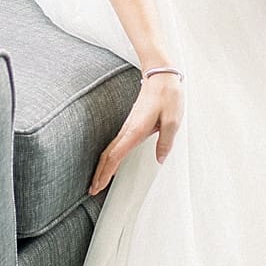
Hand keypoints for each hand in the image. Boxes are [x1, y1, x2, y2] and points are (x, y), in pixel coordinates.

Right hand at [89, 71, 183, 195]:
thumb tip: (160, 160)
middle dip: (99, 173)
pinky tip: (109, 162)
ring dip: (102, 166)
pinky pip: (115, 144)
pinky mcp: (130, 124)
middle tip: (92, 189)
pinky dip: (109, 156)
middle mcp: (128, 130)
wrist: (161, 75)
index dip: (105, 172)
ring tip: (97, 180)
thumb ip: (166, 142)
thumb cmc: (167, 96)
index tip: (98, 186)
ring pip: (109, 150)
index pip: (115, 156)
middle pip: (108, 155)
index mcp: (136, 131)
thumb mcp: (173, 120)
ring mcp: (127, 126)